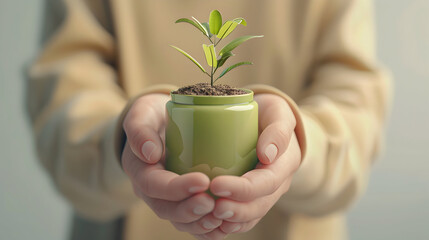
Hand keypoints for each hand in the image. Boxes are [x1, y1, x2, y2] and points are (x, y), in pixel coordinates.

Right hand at [121, 94, 220, 235]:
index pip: (153, 184)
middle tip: (212, 204)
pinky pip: (190, 222)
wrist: (162, 124)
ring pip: (179, 220)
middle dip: (189, 210)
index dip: (176, 187)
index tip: (202, 181)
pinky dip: (204, 229)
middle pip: (166, 208)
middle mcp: (150, 189)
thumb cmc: (154, 115)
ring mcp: (165, 199)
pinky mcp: (181, 201)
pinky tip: (222, 227)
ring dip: (199, 223)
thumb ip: (139, 129)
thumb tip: (150, 153)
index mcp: (139, 169)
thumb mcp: (142, 113)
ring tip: (219, 218)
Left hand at [196, 94, 300, 239]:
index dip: (243, 188)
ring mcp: (264, 193)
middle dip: (236, 210)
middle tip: (212, 208)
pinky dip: (228, 224)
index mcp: (285, 164)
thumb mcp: (279, 112)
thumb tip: (267, 155)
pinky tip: (211, 224)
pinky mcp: (251, 197)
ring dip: (231, 221)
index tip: (217, 184)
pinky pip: (243, 217)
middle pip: (259, 205)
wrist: (267, 123)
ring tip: (209, 218)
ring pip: (251, 216)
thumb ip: (278, 130)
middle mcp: (277, 184)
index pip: (266, 182)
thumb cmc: (269, 114)